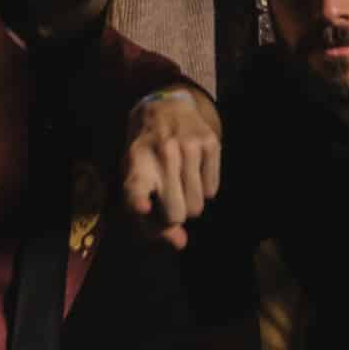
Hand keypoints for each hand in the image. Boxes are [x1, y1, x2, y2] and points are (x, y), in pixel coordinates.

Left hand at [121, 90, 221, 249]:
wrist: (166, 107)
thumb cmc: (146, 156)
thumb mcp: (136, 182)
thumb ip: (149, 221)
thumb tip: (179, 242)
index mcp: (136, 162)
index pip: (137, 185)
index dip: (139, 199)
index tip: (142, 206)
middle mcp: (162, 152)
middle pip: (176, 213)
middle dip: (173, 215)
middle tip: (167, 197)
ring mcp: (189, 145)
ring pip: (197, 206)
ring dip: (190, 202)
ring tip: (180, 181)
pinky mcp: (210, 141)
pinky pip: (212, 190)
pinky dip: (204, 188)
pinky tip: (193, 169)